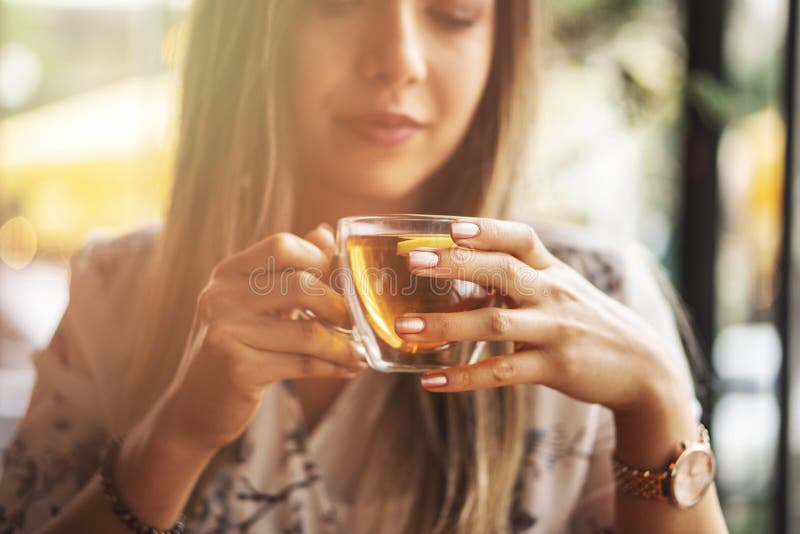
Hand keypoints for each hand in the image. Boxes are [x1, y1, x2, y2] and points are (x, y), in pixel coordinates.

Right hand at [154, 224, 365, 453]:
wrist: (195, 407)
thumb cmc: (236, 348)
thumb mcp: (258, 304)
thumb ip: (290, 269)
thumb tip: (327, 233)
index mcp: (228, 272)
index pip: (281, 246)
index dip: (320, 260)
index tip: (340, 282)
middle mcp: (221, 296)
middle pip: (301, 285)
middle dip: (338, 306)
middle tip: (352, 322)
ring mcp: (226, 331)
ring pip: (308, 331)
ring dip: (342, 346)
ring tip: (357, 353)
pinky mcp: (237, 368)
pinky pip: (302, 363)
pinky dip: (333, 368)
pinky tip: (347, 369)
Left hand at [394, 217, 693, 417]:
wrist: (642, 365)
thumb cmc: (586, 320)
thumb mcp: (560, 288)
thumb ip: (518, 276)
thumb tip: (457, 266)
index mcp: (552, 270)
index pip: (521, 238)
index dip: (487, 231)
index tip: (451, 226)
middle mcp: (552, 294)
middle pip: (502, 272)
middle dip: (456, 264)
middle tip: (414, 261)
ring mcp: (554, 330)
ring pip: (495, 323)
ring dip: (447, 325)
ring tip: (406, 329)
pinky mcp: (554, 367)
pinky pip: (501, 372)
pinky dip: (464, 377)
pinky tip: (432, 380)